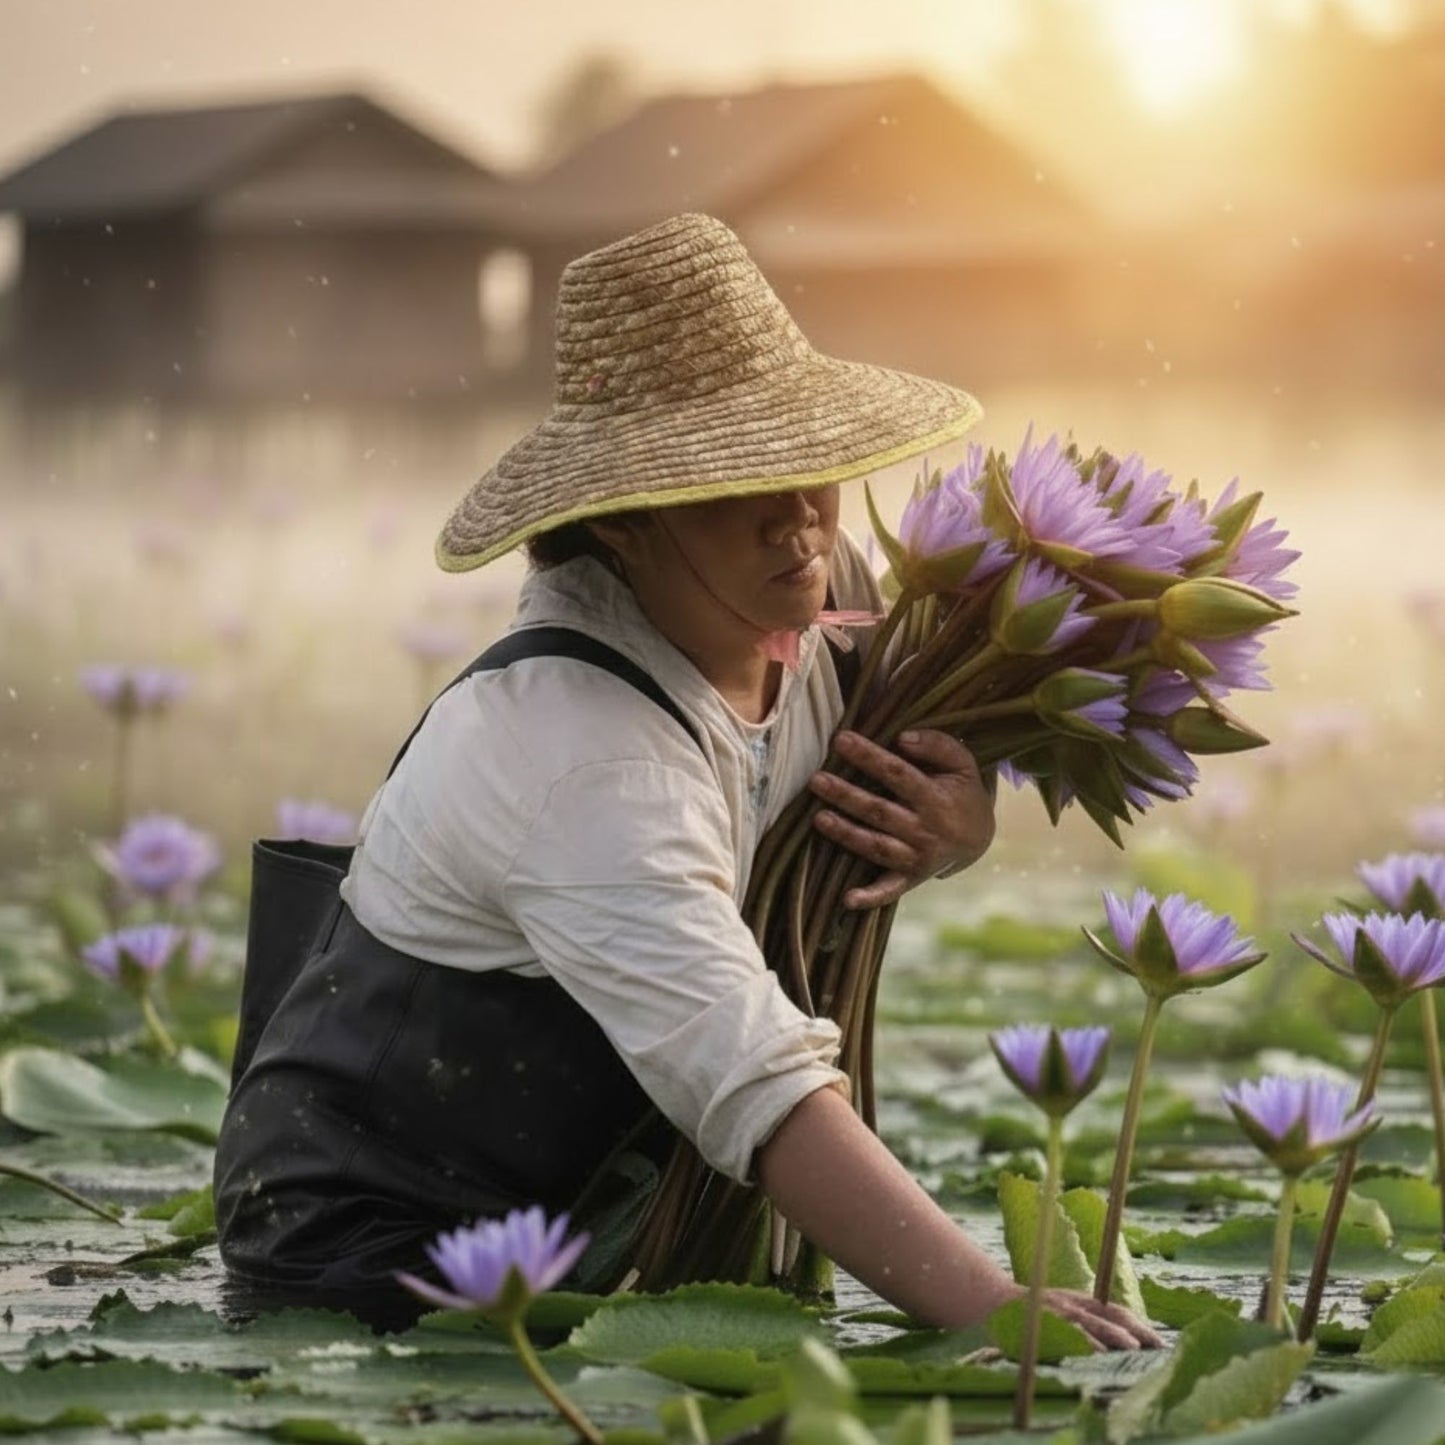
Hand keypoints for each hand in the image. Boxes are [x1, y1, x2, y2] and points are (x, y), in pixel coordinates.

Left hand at [808, 729, 995, 908]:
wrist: (980, 839)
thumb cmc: (961, 793)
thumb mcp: (962, 764)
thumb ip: (937, 745)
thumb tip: (902, 737)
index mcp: (935, 799)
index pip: (897, 774)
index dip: (869, 757)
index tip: (841, 740)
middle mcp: (925, 831)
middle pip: (880, 811)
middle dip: (847, 796)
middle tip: (816, 780)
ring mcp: (916, 857)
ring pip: (877, 846)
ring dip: (847, 834)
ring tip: (818, 818)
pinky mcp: (909, 878)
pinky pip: (889, 890)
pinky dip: (870, 897)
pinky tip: (847, 899)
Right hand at [1033, 1287, 1164, 1350]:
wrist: (994, 1297)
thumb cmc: (1033, 1310)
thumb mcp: (1063, 1309)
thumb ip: (1085, 1321)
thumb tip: (1116, 1342)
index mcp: (1081, 1302)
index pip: (1116, 1310)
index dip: (1138, 1324)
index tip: (1159, 1341)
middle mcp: (1074, 1304)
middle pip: (1111, 1315)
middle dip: (1136, 1330)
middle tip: (1158, 1345)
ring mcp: (1060, 1312)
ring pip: (1092, 1322)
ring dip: (1113, 1334)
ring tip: (1133, 1346)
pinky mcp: (1046, 1320)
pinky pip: (1067, 1331)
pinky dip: (1083, 1341)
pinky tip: (1096, 1352)